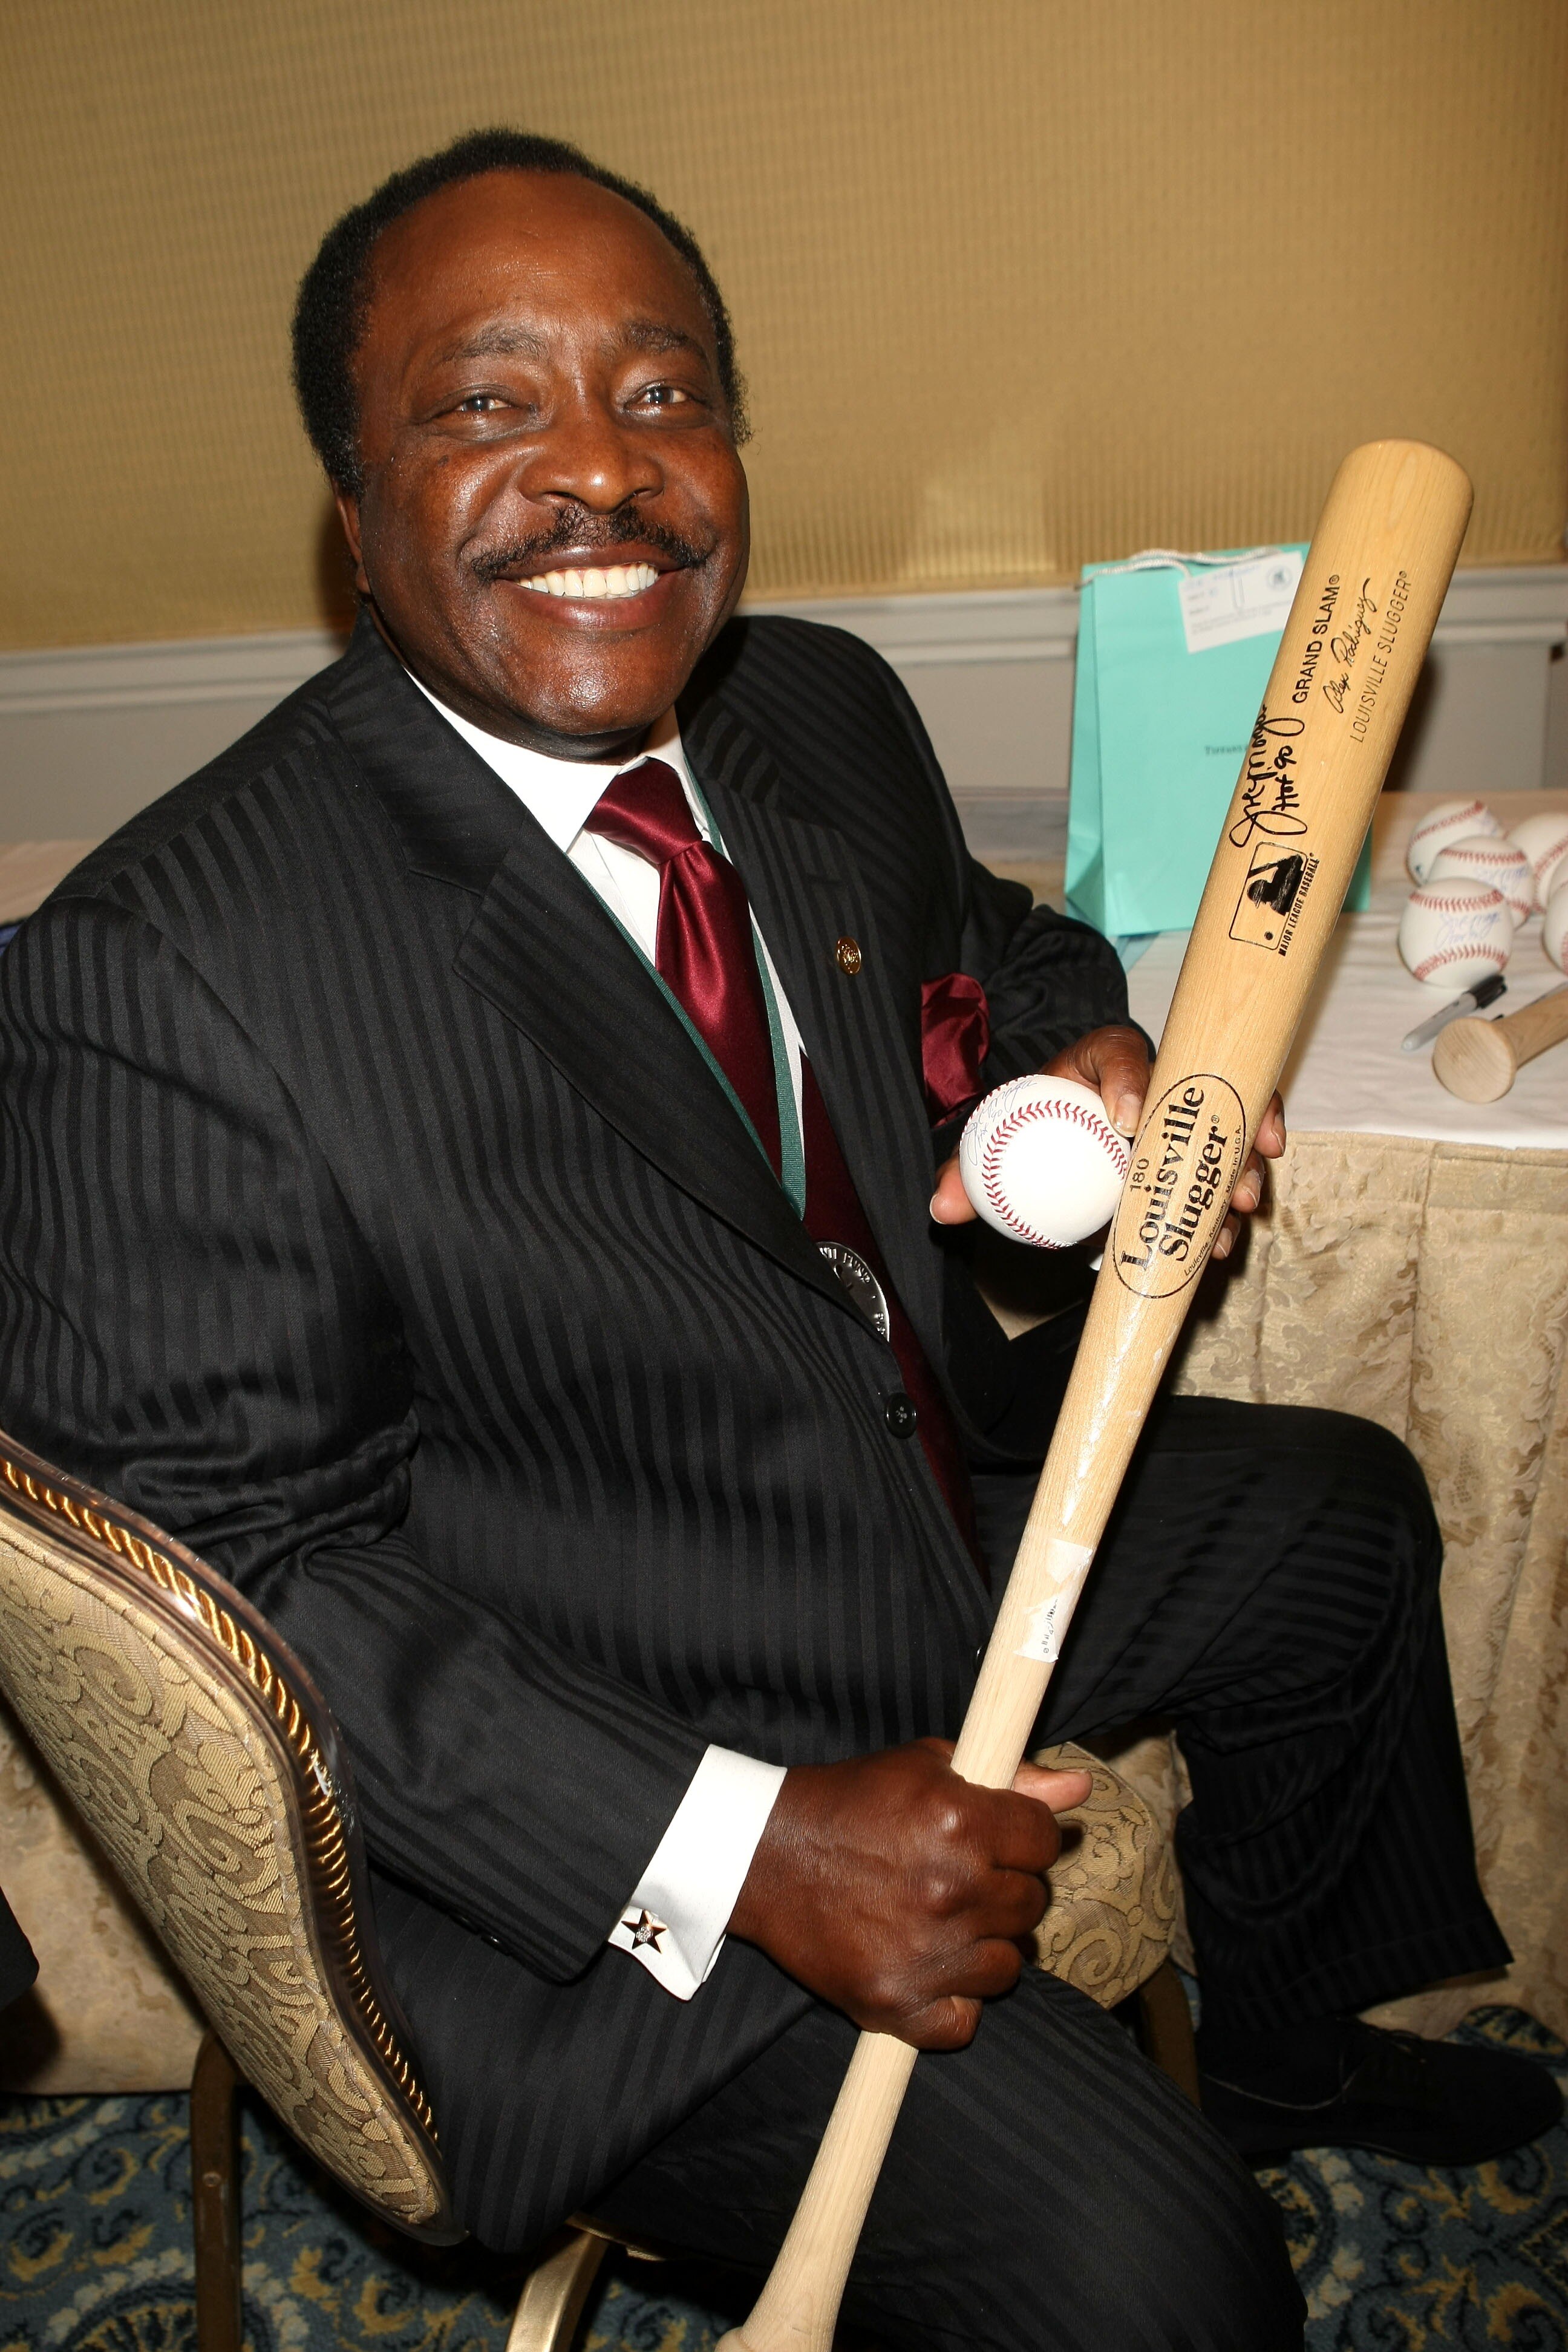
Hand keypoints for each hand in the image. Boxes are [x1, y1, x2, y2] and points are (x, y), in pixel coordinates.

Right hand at [727, 1739, 1092, 2047]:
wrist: (763, 1854)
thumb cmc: (850, 1803)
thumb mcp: (926, 1765)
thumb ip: (1008, 1776)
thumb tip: (1078, 1791)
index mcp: (960, 1823)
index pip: (1045, 1841)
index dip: (1025, 1837)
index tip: (998, 1837)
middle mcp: (949, 1891)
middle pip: (1032, 1905)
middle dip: (1005, 1888)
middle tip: (961, 1877)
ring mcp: (924, 1954)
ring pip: (1008, 1967)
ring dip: (984, 1945)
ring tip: (941, 1920)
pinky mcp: (894, 2004)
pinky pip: (965, 2022)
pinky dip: (953, 2002)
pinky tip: (928, 1968)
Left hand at [929, 1024, 1286, 1258]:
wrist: (1055, 1128)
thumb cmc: (1034, 1121)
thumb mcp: (1001, 1138)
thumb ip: (970, 1170)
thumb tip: (943, 1207)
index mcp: (1098, 1057)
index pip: (1117, 1053)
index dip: (1129, 1081)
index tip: (1126, 1122)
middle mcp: (1153, 1073)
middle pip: (1196, 1087)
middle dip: (1221, 1129)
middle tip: (1225, 1178)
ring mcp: (1181, 1105)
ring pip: (1226, 1119)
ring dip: (1242, 1164)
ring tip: (1243, 1206)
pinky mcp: (1195, 1136)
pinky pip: (1231, 1149)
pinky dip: (1242, 1178)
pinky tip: (1242, 1214)